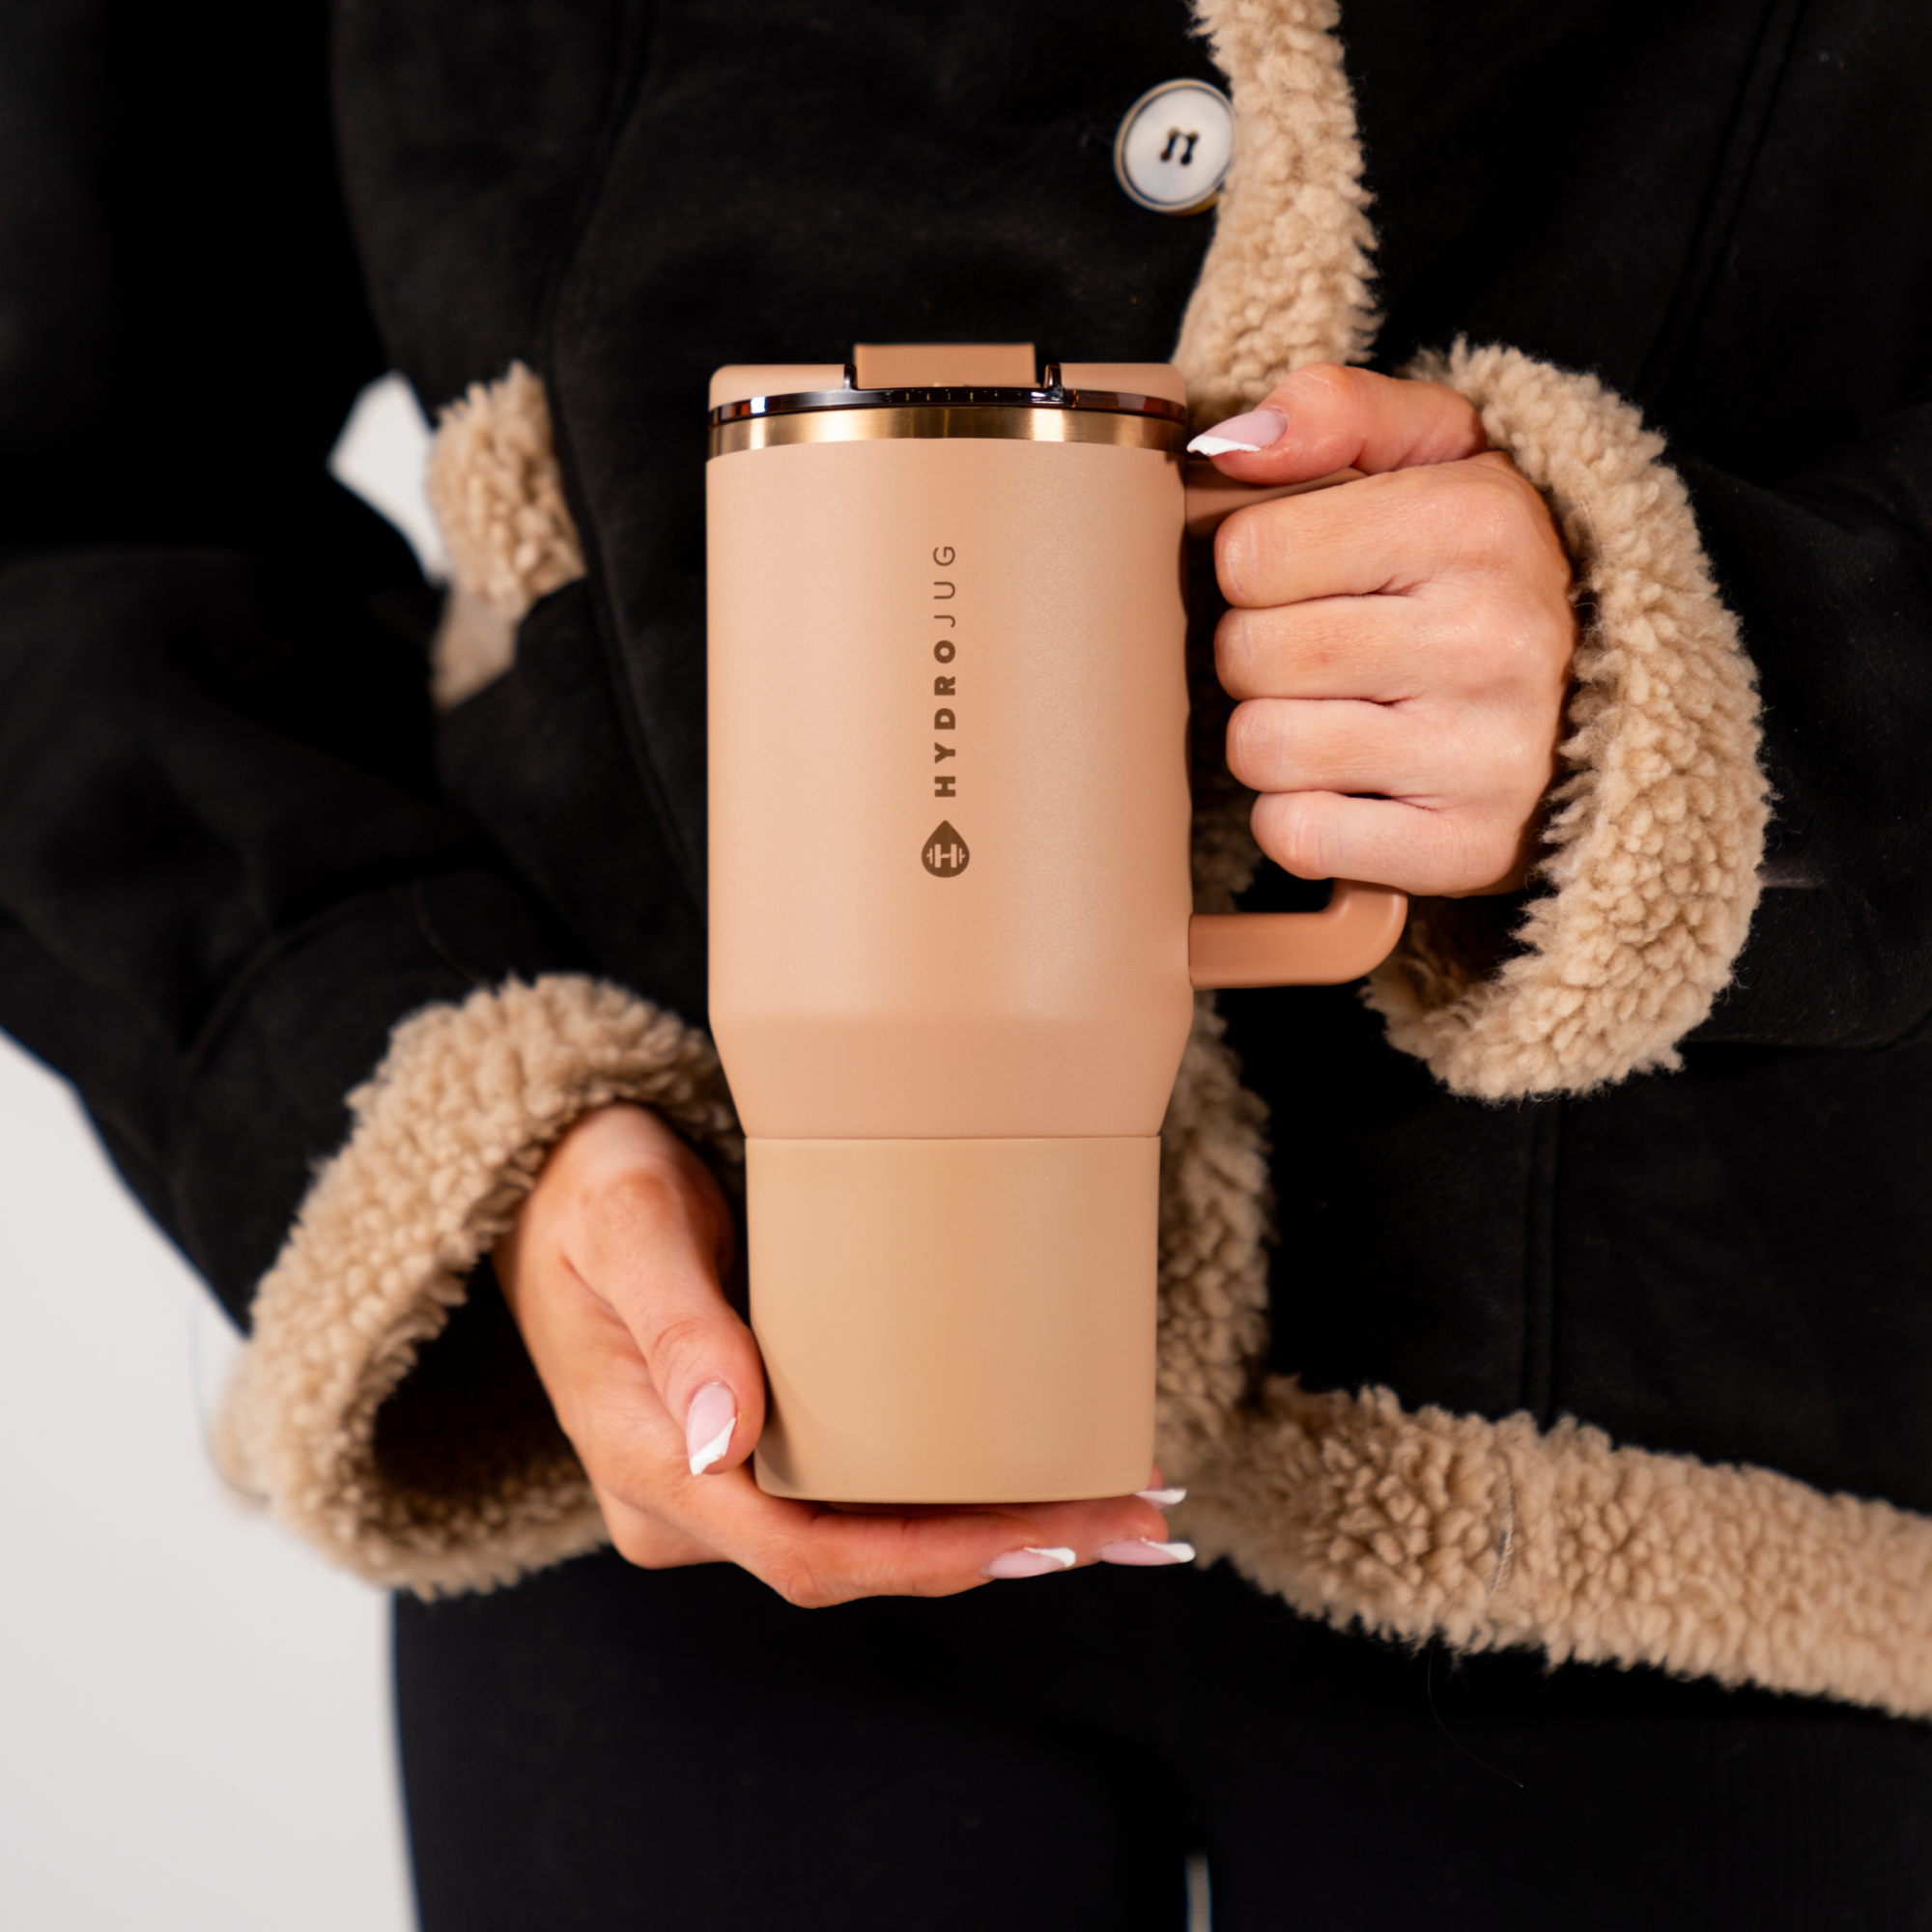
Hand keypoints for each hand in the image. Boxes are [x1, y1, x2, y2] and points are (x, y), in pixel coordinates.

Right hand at [492, 1102, 1181, 1604]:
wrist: (545, 1183)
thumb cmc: (584, 1188)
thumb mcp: (624, 1224)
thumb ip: (673, 1321)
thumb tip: (723, 1441)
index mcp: (651, 1468)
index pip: (808, 1551)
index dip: (936, 1556)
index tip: (1049, 1534)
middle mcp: (690, 1501)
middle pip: (864, 1557)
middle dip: (1007, 1545)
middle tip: (1138, 1518)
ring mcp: (724, 1482)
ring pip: (875, 1534)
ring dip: (1001, 1523)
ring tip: (1125, 1497)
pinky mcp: (757, 1448)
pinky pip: (866, 1491)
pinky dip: (960, 1488)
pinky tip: (1045, 1469)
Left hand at [1195, 363, 1575, 896]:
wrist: (1604, 705)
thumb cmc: (1481, 572)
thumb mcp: (1439, 450)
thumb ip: (1334, 409)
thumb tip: (1229, 448)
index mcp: (1477, 521)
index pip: (1247, 554)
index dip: (1254, 567)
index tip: (1310, 575)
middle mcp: (1494, 637)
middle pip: (1247, 653)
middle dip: (1259, 653)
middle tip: (1325, 652)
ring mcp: (1486, 755)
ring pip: (1261, 749)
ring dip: (1273, 738)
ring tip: (1340, 715)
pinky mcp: (1465, 849)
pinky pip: (1297, 837)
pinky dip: (1300, 816)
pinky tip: (1352, 785)